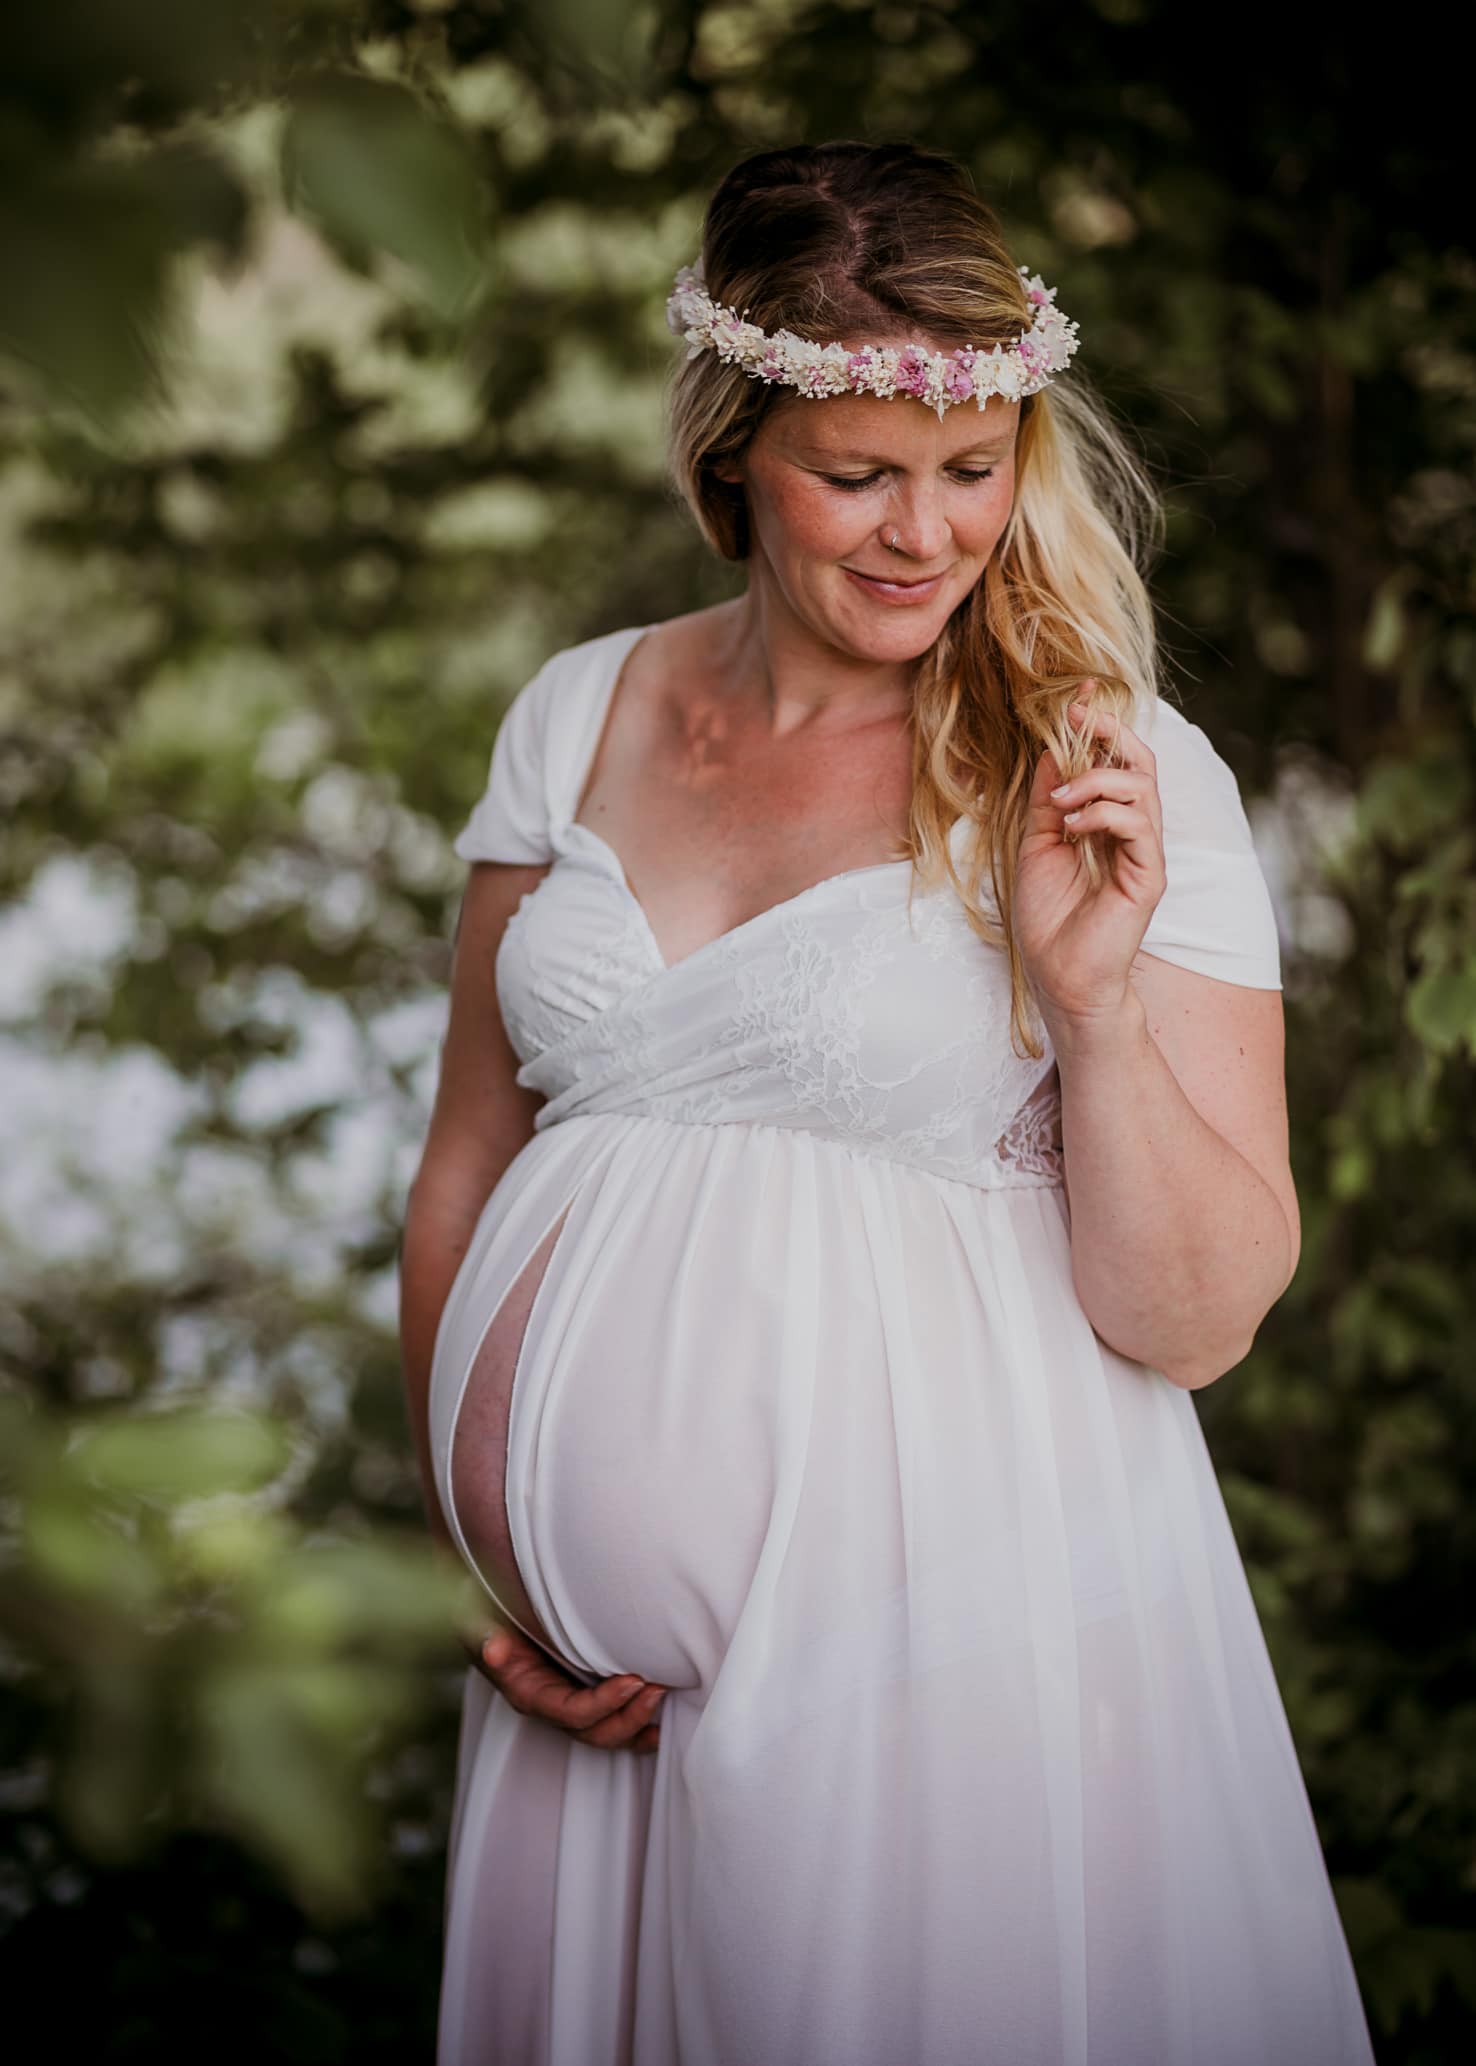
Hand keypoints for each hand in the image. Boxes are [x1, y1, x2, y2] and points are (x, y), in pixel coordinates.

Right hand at [466, 1622, 665, 1753]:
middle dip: (628, 1717)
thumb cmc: (485, 1613)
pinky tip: (660, 1723)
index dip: (602, 1704)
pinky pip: (610, 1722)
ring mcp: (567, 1703)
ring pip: (604, 1732)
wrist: (488, 1611)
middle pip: (592, 1731)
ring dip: (636, 1722)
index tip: (633, 1681)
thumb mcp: (477, 1619)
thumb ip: (484, 1635)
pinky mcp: (581, 1692)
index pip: (569, 1712)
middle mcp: (550, 1705)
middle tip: (657, 1688)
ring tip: (663, 1698)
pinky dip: (637, 1727)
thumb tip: (494, 1650)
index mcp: (528, 1693)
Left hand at [1016, 690, 1166, 1030]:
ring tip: (1061, 802)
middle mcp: (1132, 831)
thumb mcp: (1037, 842)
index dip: (1101, 725)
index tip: (1074, 700)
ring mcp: (1144, 852)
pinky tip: (1073, 829)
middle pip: (1140, 761)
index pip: (1116, 760)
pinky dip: (1103, 814)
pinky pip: (1139, 824)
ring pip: (1142, 786)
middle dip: (1109, 732)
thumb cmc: (1048, 916)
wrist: (1058, 974)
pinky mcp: (1149, 874)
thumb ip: (1048, 798)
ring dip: (1096, 780)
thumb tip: (1052, 747)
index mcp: (1107, 820)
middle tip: (1075, 721)